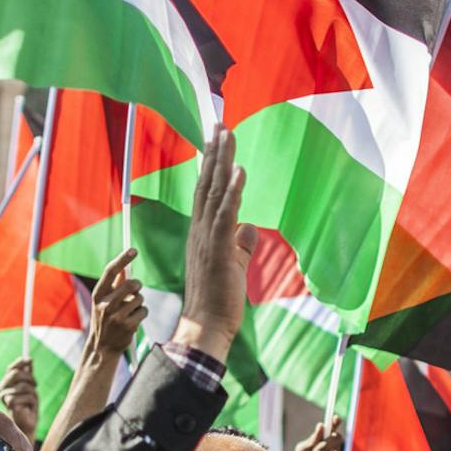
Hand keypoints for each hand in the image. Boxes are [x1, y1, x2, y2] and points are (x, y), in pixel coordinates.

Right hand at [0, 358, 39, 439]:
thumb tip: (29, 360)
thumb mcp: (29, 388)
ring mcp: (4, 397)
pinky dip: (33, 401)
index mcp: (4, 385)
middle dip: (30, 378)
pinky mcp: (10, 404)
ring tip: (31, 402)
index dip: (20, 362)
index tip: (30, 359)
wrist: (26, 424)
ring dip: (33, 393)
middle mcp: (1, 390)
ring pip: (25, 386)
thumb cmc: (27, 406)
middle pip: (17, 374)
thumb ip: (28, 374)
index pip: (11, 369)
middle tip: (36, 384)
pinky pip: (28, 396)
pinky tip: (29, 408)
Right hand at [86, 249, 147, 358]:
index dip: (122, 259)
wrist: (102, 346)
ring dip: (139, 302)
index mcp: (98, 294)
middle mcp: (105, 304)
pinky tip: (133, 320)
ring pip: (140, 299)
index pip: (110, 271)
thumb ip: (114, 284)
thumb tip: (125, 268)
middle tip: (136, 290)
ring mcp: (116, 316)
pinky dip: (142, 314)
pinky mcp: (127, 326)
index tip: (134, 250)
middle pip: (131, 284)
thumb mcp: (104, 300)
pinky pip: (144, 311)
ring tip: (130, 310)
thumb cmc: (105, 319)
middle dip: (137, 286)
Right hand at [172, 126, 252, 360]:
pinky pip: (225, 215)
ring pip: (214, 192)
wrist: (206, 326)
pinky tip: (238, 170)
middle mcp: (199, 230)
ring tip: (227, 134)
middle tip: (219, 124)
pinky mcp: (217, 250)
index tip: (216, 140)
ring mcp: (206, 239)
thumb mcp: (233, 266)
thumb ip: (241, 244)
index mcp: (202, 233)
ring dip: (222, 162)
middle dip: (214, 153)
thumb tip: (250, 226)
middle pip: (207, 184)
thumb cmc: (218, 300)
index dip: (211, 165)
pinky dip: (232, 191)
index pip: (206, 192)